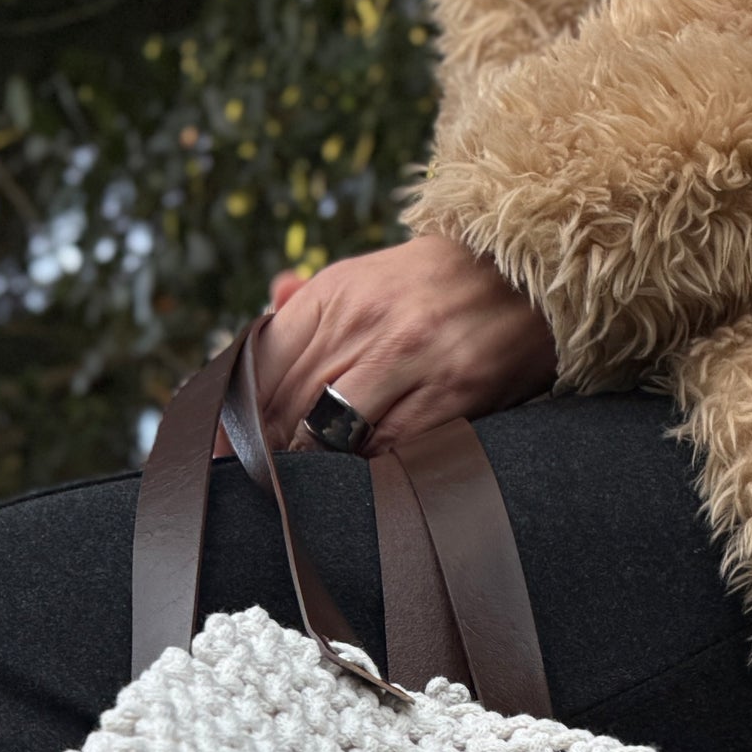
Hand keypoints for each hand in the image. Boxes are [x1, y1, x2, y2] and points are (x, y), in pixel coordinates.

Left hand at [251, 237, 556, 450]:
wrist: (526, 270)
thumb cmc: (434, 286)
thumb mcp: (364, 279)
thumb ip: (307, 310)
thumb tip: (264, 316)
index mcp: (336, 294)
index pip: (260, 363)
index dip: (234, 415)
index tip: (225, 446)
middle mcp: (368, 324)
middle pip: (287, 406)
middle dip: (268, 448)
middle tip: (263, 476)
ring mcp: (411, 361)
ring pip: (329, 435)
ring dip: (313, 466)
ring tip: (310, 481)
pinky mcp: (451, 397)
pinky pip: (387, 453)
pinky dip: (366, 471)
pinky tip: (360, 476)